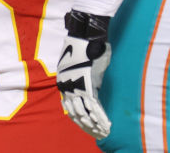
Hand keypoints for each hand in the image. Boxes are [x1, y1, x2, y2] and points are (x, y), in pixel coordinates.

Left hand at [57, 10, 111, 138]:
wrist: (86, 36)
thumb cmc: (85, 48)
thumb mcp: (77, 66)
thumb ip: (80, 77)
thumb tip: (86, 83)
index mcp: (63, 82)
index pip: (68, 106)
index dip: (77, 118)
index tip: (85, 126)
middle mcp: (67, 87)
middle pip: (75, 113)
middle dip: (86, 125)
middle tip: (96, 133)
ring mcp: (77, 87)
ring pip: (84, 113)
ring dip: (94, 124)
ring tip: (102, 132)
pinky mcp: (88, 85)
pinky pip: (94, 107)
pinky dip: (101, 118)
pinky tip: (106, 125)